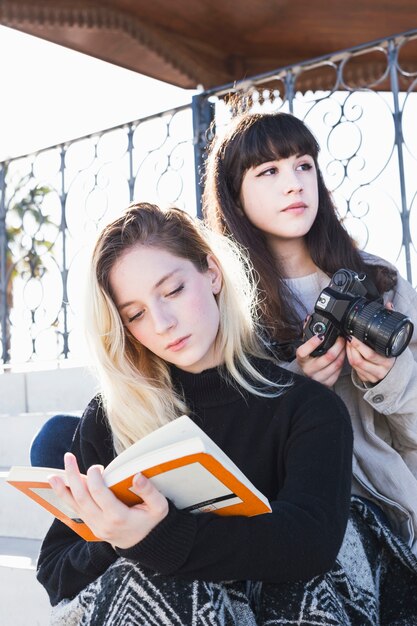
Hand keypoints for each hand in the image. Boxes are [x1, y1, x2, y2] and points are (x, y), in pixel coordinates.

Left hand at [48, 452, 168, 548]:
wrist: (146, 543)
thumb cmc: (153, 521)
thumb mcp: (159, 506)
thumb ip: (148, 491)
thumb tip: (136, 476)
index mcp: (118, 517)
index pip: (100, 495)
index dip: (94, 479)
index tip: (96, 467)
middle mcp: (103, 523)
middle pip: (82, 498)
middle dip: (73, 476)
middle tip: (68, 457)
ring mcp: (95, 526)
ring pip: (75, 505)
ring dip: (63, 488)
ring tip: (52, 475)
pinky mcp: (91, 526)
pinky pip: (76, 510)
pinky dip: (66, 497)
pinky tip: (59, 485)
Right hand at [296, 335, 345, 386]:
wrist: (307, 375)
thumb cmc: (308, 358)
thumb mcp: (305, 346)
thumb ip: (307, 332)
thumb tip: (308, 318)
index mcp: (302, 359)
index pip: (303, 352)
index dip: (312, 343)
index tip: (321, 336)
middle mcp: (308, 369)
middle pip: (328, 357)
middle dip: (338, 345)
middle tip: (341, 338)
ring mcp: (318, 377)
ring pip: (336, 364)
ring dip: (343, 353)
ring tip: (344, 346)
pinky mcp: (327, 382)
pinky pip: (338, 371)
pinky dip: (343, 362)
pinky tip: (342, 356)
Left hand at [346, 336, 394, 383]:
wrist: (394, 370)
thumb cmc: (389, 356)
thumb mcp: (388, 349)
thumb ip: (378, 343)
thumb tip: (361, 331)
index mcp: (388, 361)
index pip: (370, 354)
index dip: (358, 345)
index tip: (352, 337)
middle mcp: (381, 371)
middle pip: (359, 360)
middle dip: (351, 348)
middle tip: (349, 339)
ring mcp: (373, 377)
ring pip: (354, 364)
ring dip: (349, 352)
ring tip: (349, 344)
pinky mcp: (367, 379)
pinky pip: (355, 369)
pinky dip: (350, 359)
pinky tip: (351, 352)